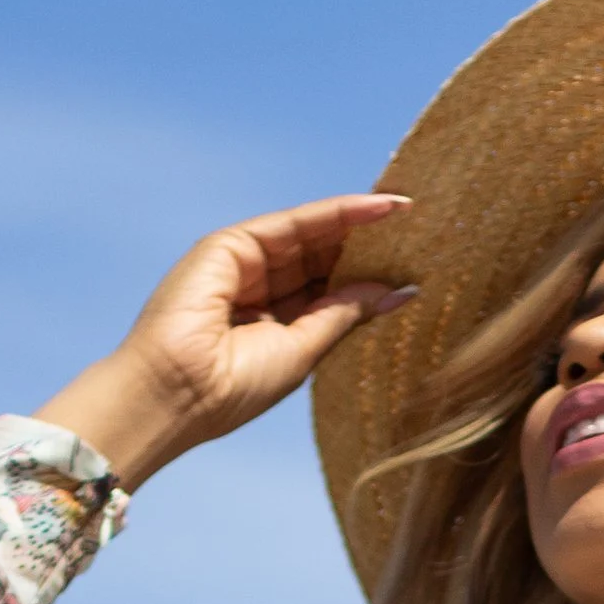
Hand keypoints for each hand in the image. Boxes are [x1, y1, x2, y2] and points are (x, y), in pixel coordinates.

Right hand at [35, 194, 416, 487]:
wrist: (177, 393)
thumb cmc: (233, 389)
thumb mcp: (304, 350)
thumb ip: (346, 315)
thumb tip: (398, 291)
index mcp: (272, 323)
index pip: (328, 290)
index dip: (369, 276)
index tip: (416, 264)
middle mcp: (258, 288)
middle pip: (323, 257)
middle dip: (370, 244)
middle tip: (426, 230)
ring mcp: (242, 263)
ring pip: (312, 235)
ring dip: (361, 223)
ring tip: (411, 214)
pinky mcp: (230, 245)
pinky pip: (294, 223)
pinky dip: (337, 214)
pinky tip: (377, 209)